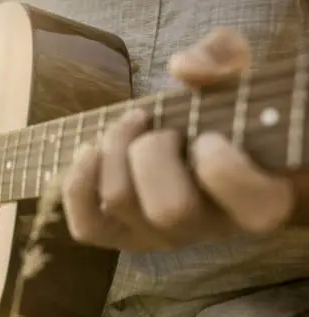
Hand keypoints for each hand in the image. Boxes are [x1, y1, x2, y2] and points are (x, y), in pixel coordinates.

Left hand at [61, 28, 294, 251]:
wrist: (205, 156)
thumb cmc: (226, 121)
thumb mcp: (237, 80)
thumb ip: (224, 59)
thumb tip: (184, 67)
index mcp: (257, 202)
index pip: (246, 205)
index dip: (220, 163)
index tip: (209, 135)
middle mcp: (206, 230)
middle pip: (168, 208)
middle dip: (153, 150)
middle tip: (161, 128)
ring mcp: (160, 238)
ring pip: (119, 202)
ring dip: (114, 149)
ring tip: (129, 125)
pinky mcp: (121, 236)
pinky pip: (86, 226)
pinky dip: (78, 184)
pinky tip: (90, 151)